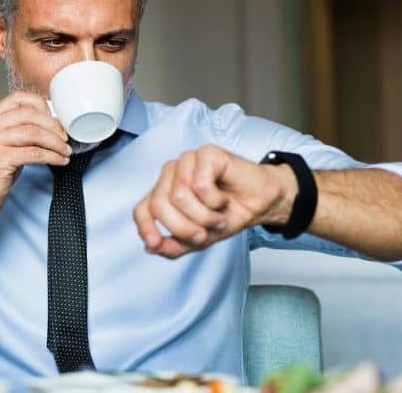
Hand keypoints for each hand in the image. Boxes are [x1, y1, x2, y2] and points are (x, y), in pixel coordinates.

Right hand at [0, 91, 71, 221]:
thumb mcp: (2, 146)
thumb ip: (19, 131)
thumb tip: (51, 122)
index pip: (18, 98)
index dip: (41, 106)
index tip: (55, 120)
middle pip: (29, 114)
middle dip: (53, 125)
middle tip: (65, 138)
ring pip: (33, 132)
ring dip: (55, 142)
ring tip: (66, 151)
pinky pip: (33, 153)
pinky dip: (52, 156)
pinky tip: (60, 161)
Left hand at [133, 145, 297, 258]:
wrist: (260, 204)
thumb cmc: (229, 214)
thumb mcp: (199, 239)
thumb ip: (174, 245)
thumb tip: (151, 247)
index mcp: (165, 192)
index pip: (142, 209)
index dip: (145, 228)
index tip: (156, 243)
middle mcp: (172, 174)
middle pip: (160, 204)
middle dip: (183, 227)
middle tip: (204, 234)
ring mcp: (187, 161)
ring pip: (179, 195)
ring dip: (204, 215)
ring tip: (218, 215)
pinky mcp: (206, 153)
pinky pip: (200, 184)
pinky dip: (215, 200)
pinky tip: (223, 198)